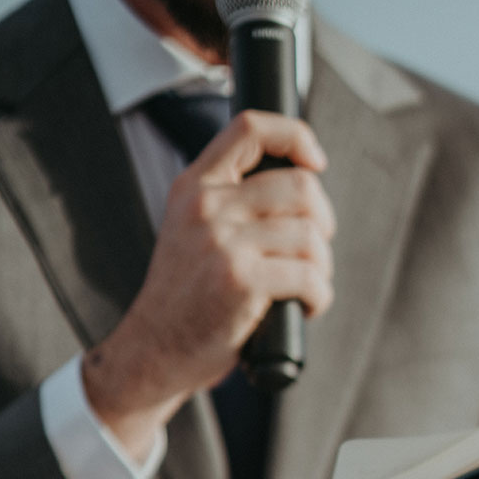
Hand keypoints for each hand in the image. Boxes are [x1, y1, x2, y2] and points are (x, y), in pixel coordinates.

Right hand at [82, 112, 334, 459]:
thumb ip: (231, 204)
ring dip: (322, 268)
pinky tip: (305, 308)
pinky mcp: (241, 280)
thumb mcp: (193, 232)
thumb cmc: (186, 299)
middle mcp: (207, 206)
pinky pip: (309, 276)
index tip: (316, 164)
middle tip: (314, 254)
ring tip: (306, 288)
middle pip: (300, 187)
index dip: (296, 137)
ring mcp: (223, 242)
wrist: (154, 350)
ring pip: (310, 236)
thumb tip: (303, 188)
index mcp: (195, 186)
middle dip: (323, 223)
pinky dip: (319, 296)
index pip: (250, 128)